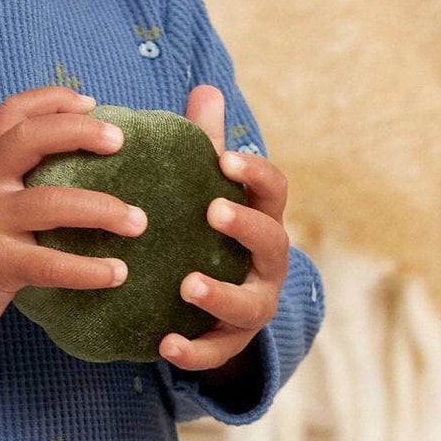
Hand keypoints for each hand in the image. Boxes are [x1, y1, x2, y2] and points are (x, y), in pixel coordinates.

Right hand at [0, 85, 145, 342]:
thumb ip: (9, 176)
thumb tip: (75, 162)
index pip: (12, 112)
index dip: (52, 99)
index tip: (91, 102)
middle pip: (30, 139)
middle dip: (79, 133)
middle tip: (120, 142)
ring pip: (52, 204)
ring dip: (103, 209)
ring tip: (139, 222)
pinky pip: (51, 265)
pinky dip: (89, 270)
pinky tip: (118, 273)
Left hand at [159, 83, 290, 377]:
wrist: (215, 305)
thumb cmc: (206, 232)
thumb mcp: (205, 189)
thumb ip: (204, 145)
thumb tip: (205, 89)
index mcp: (260, 218)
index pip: (274, 190)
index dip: (255, 173)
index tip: (224, 158)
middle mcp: (267, 263)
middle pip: (273, 242)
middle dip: (246, 227)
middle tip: (212, 212)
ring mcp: (254, 305)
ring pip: (250, 303)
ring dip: (222, 294)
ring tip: (189, 285)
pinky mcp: (231, 343)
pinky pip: (219, 352)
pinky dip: (196, 351)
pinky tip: (166, 344)